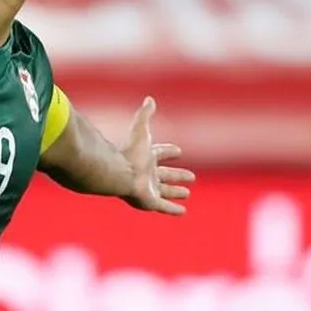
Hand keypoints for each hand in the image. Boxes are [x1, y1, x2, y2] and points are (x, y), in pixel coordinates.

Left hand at [120, 97, 194, 215]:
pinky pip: (164, 207)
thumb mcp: (140, 130)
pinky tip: (183, 212)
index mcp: (145, 157)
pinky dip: (173, 209)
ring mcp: (147, 188)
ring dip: (175, 192)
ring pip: (164, 191)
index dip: (169, 152)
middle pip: (164, 175)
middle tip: (191, 177)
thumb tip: (149, 98)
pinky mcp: (149, 201)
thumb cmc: (129, 152)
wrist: (118, 172)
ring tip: (187, 193)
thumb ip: (145, 115)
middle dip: (177, 175)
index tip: (179, 151)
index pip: (159, 153)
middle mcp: (146, 173)